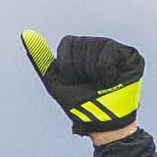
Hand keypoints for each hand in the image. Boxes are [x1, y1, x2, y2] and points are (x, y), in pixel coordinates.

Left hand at [22, 29, 142, 140]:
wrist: (103, 122)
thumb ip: (41, 59)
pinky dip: (106, 71)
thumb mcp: (55, 82)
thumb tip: (26, 34)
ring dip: (94, 71)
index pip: (67, 42)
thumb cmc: (78, 103)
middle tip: (88, 83)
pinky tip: (112, 80)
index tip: (71, 80)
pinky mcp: (130, 55)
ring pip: (97, 45)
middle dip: (79, 69)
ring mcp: (115, 49)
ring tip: (101, 83)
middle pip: (82, 43)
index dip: (67, 64)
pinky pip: (111, 51)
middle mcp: (97, 46)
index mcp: (79, 51)